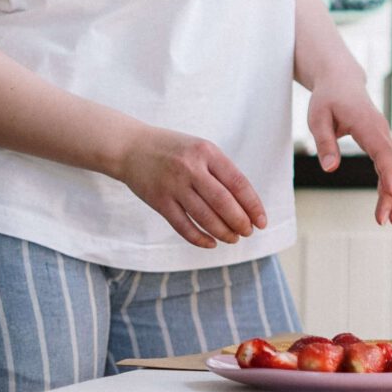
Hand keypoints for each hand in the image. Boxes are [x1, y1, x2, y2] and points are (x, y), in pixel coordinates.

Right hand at [117, 126, 268, 247]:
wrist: (130, 147)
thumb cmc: (173, 149)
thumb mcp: (200, 149)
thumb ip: (220, 171)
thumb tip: (245, 203)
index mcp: (207, 152)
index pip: (238, 183)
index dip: (253, 205)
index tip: (261, 221)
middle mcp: (191, 168)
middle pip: (223, 202)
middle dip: (240, 222)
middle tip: (248, 232)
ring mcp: (173, 185)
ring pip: (205, 217)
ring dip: (223, 232)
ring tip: (233, 239)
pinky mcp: (159, 201)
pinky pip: (183, 226)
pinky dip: (199, 238)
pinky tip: (211, 243)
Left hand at [307, 89, 391, 225]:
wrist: (341, 80)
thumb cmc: (328, 98)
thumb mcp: (317, 118)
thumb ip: (325, 143)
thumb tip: (330, 169)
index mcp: (367, 125)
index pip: (384, 153)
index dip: (390, 175)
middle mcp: (382, 132)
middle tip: (387, 221)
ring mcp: (385, 137)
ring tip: (391, 218)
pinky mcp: (383, 142)